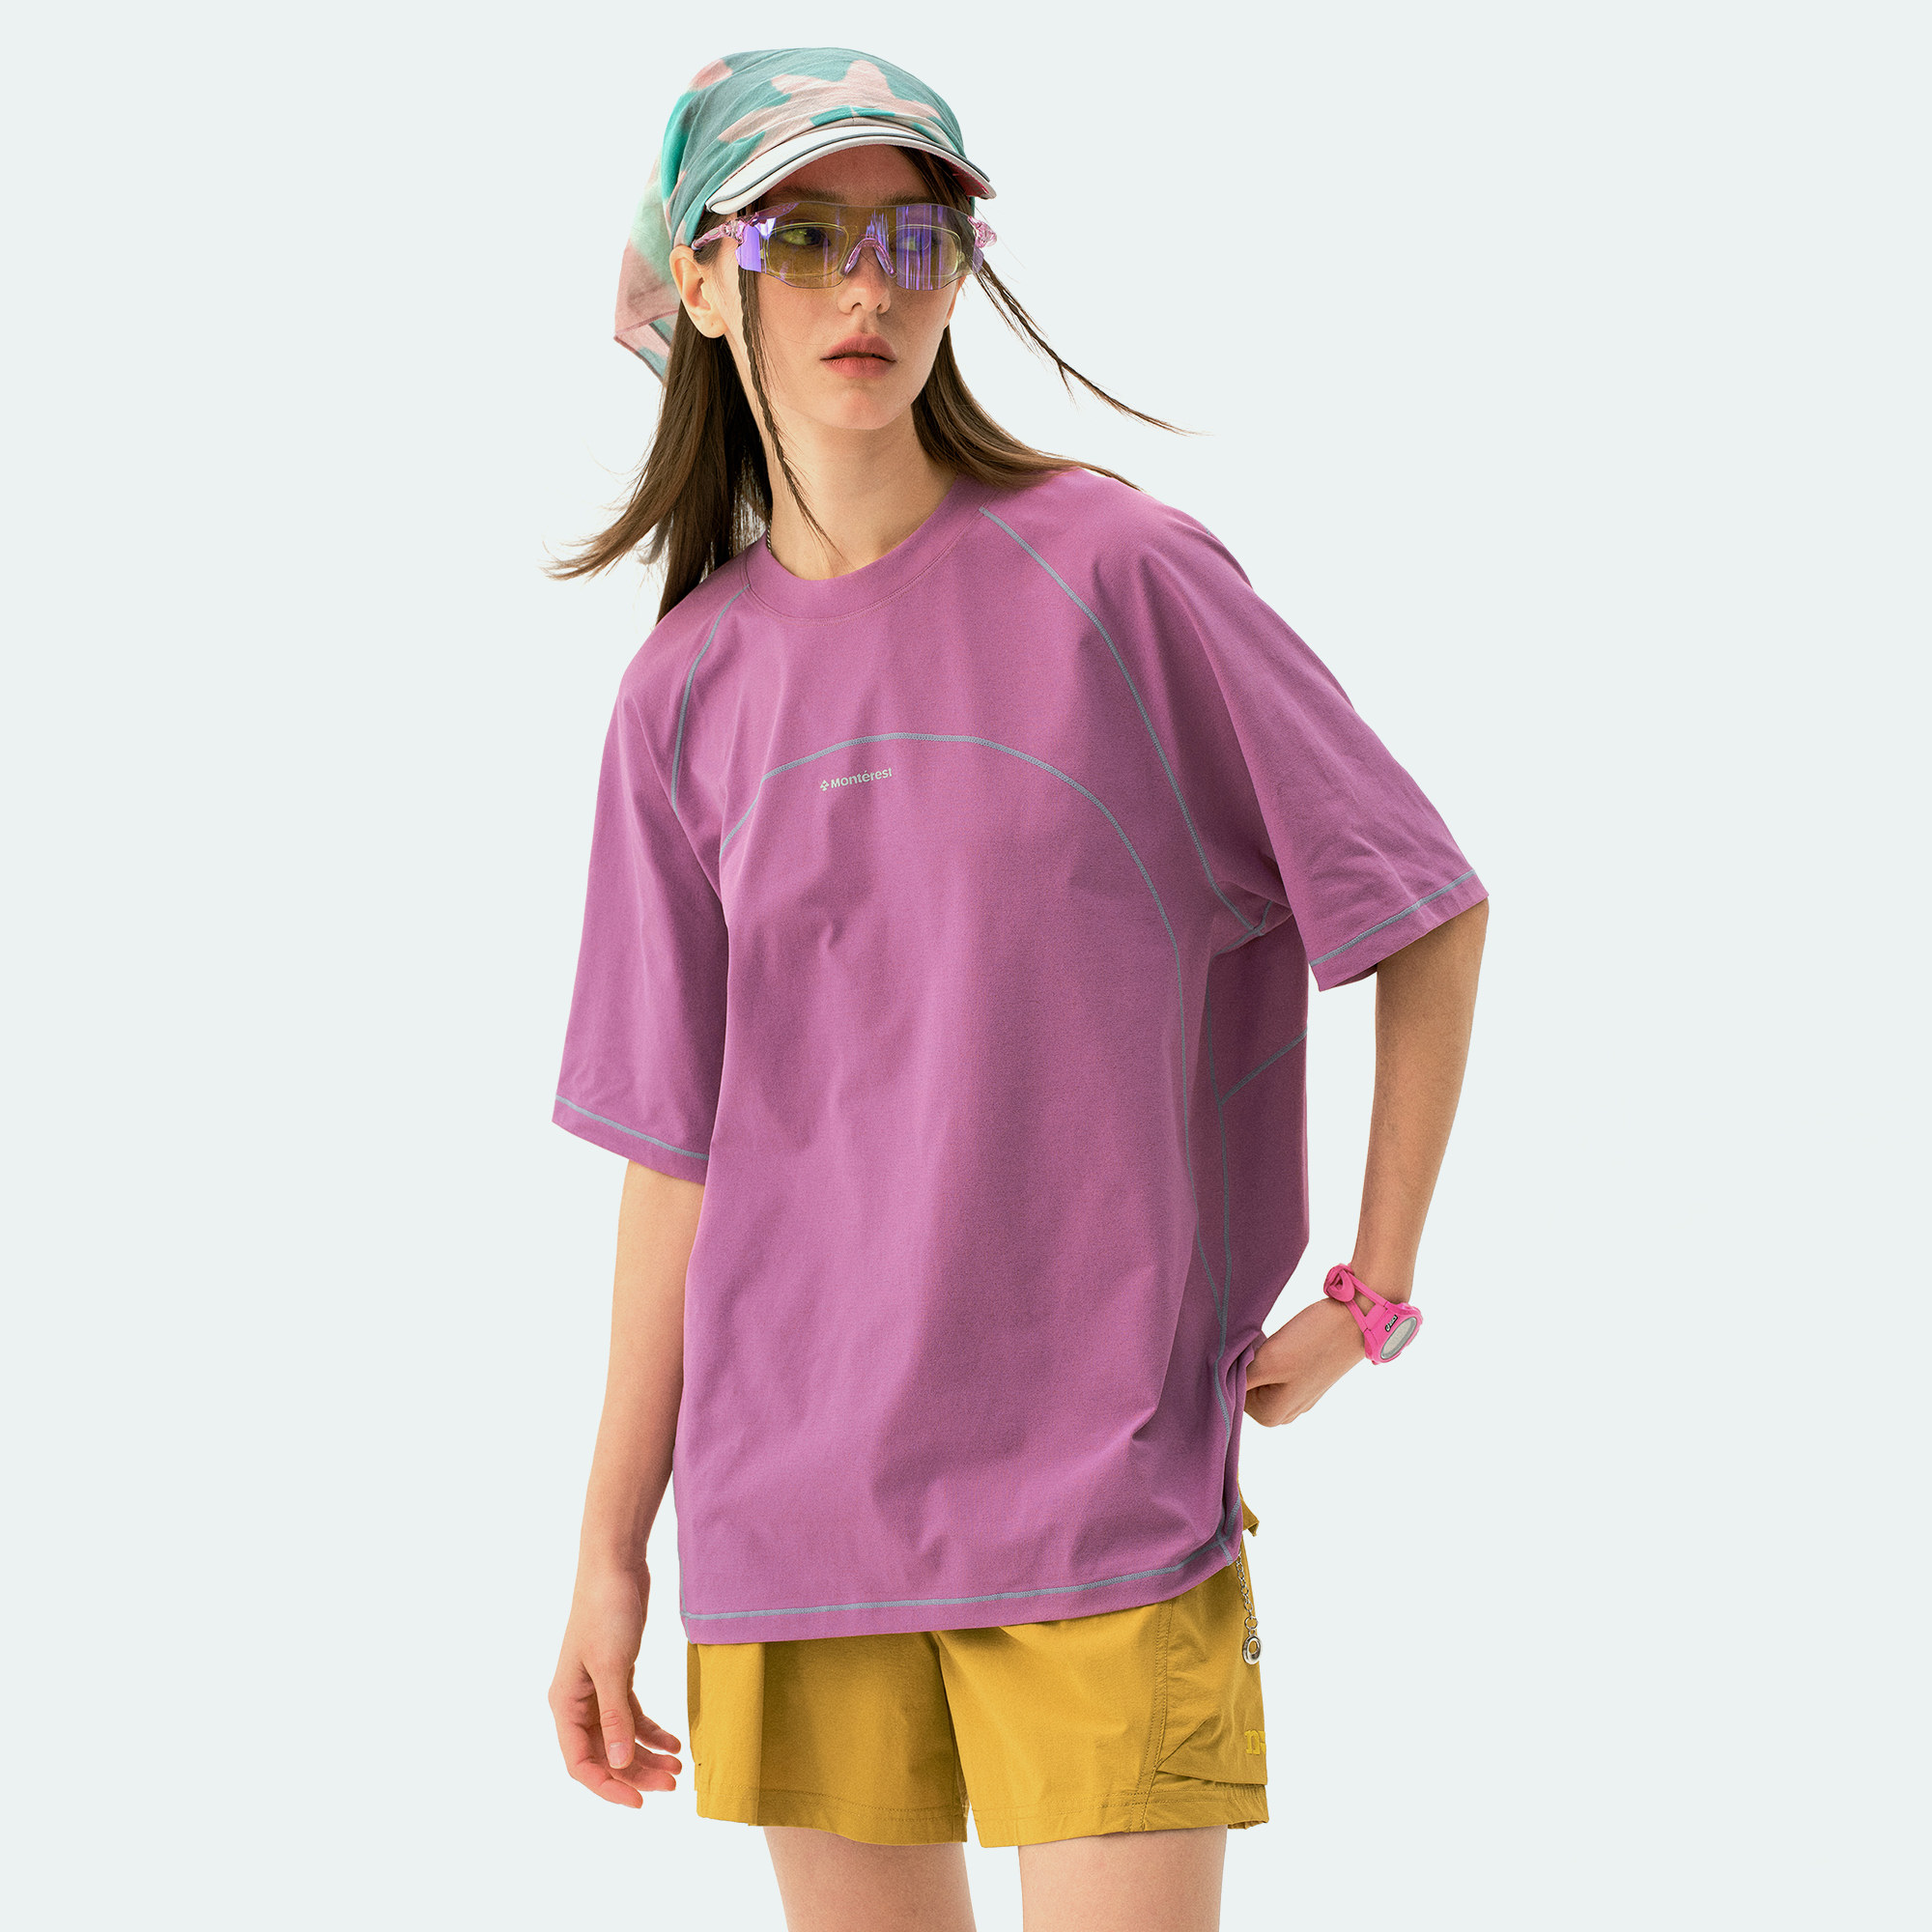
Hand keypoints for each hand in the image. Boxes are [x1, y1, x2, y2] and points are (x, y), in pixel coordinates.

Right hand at [548, 1559, 683, 1807]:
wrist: (616, 1565)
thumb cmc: (606, 1611)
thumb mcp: (612, 1667)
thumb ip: (614, 1717)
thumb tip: (617, 1765)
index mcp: (564, 1703)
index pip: (580, 1762)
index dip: (608, 1786)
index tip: (640, 1801)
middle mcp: (577, 1701)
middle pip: (604, 1753)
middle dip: (636, 1773)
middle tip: (672, 1784)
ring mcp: (598, 1688)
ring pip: (620, 1736)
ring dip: (646, 1754)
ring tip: (678, 1768)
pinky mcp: (617, 1674)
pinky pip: (632, 1714)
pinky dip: (651, 1730)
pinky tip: (674, 1741)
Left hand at [1242, 1295, 1368, 1426]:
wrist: (1357, 1320)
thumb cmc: (1313, 1340)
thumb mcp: (1269, 1360)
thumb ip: (1238, 1377)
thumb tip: (1213, 1385)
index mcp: (1270, 1416)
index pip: (1229, 1392)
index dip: (1230, 1366)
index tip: (1242, 1348)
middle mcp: (1284, 1413)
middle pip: (1244, 1386)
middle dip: (1244, 1363)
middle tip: (1257, 1340)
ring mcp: (1297, 1396)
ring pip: (1259, 1376)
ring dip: (1257, 1356)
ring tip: (1270, 1339)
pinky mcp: (1306, 1378)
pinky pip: (1276, 1370)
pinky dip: (1271, 1354)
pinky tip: (1283, 1339)